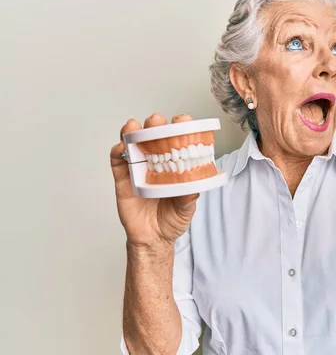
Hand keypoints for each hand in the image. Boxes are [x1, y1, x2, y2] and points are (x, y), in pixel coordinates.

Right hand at [109, 113, 199, 248]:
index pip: (177, 140)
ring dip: (131, 131)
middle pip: (153, 136)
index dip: (179, 128)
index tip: (182, 121)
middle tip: (157, 121)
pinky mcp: (122, 180)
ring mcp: (137, 169)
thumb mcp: (187, 208)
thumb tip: (193, 183)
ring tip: (133, 126)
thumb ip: (189, 195)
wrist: (153, 239)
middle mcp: (155, 162)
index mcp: (174, 164)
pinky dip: (117, 152)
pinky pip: (117, 162)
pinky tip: (121, 148)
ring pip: (132, 143)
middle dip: (155, 124)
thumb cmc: (172, 219)